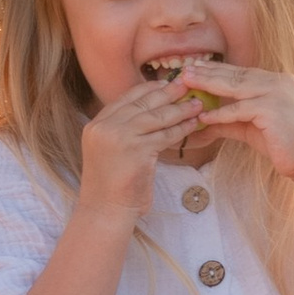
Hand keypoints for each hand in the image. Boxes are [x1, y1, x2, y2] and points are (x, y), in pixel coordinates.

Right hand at [74, 74, 199, 225]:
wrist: (105, 211)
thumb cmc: (111, 186)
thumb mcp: (109, 151)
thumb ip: (121, 130)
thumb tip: (149, 113)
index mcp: (96, 125)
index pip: (125, 98)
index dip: (148, 89)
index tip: (165, 83)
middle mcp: (105, 127)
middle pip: (142, 102)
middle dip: (166, 92)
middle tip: (185, 84)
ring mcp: (120, 137)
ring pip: (156, 116)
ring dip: (179, 108)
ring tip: (197, 103)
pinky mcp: (137, 150)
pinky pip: (165, 135)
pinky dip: (182, 129)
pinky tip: (193, 125)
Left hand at [172, 66, 293, 179]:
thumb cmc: (280, 144)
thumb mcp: (250, 127)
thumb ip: (228, 120)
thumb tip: (201, 121)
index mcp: (277, 81)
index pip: (242, 72)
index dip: (217, 69)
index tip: (195, 67)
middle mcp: (279, 81)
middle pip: (236, 75)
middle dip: (208, 72)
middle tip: (185, 70)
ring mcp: (277, 93)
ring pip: (236, 87)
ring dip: (208, 84)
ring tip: (187, 83)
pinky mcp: (273, 109)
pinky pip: (240, 109)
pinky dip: (221, 114)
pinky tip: (203, 117)